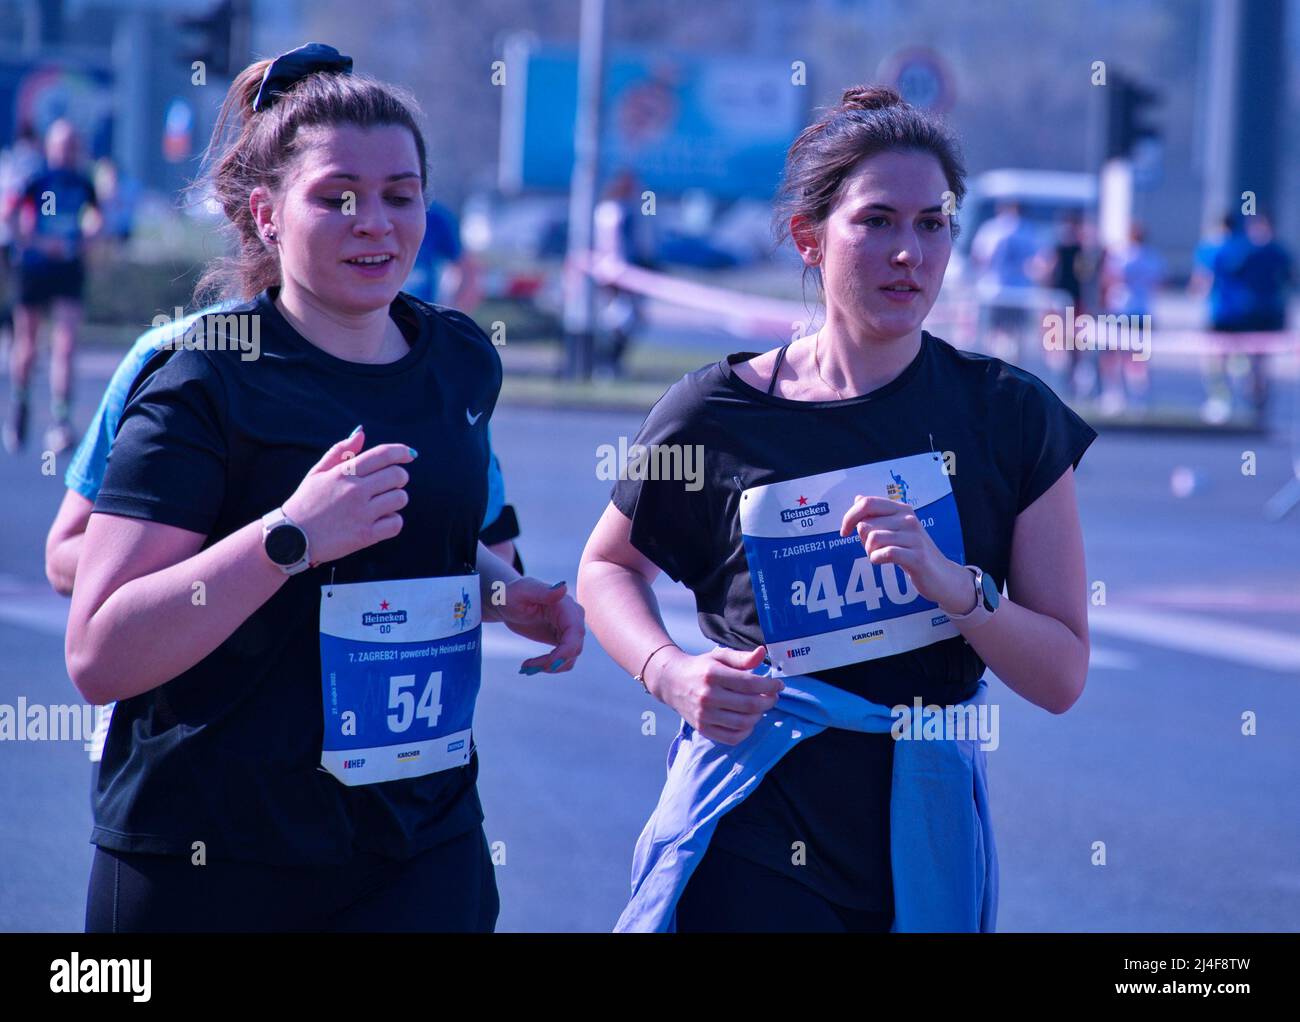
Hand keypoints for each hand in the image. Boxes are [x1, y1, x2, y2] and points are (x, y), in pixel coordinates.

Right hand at [281, 427, 414, 564]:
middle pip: (398, 475)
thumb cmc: (305, 503)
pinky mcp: (366, 535)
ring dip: (395, 500)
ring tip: (381, 504)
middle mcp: (355, 491)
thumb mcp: (317, 473)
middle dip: (399, 477)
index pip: (383, 455)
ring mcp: (362, 514)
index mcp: (344, 473)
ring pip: (400, 498)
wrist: (291, 539)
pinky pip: (396, 523)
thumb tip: (361, 432)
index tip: (409, 454)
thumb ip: (340, 451)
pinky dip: (393, 522)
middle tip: (389, 484)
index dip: (401, 452)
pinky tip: (381, 521)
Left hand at [498, 578, 584, 674]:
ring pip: (570, 657)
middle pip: (575, 648)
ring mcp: (569, 630)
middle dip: (554, 662)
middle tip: (528, 668)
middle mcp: (572, 618)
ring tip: (526, 667)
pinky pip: (563, 660)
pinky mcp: (563, 640)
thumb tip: (563, 587)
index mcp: (565, 605)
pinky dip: (549, 666)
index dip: (566, 651)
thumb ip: (542, 591)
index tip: (547, 665)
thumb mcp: (522, 591)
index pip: (575, 632)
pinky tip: (530, 665)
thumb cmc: (512, 594)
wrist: (507, 602)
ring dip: (550, 667)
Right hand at [649, 644, 782, 745]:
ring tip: (761, 707)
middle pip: (750, 705)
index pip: (750, 683)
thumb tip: (762, 653)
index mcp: (713, 675)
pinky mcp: (703, 728)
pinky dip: (746, 731)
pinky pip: (732, 737)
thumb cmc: (701, 668)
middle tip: (773, 696)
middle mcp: (707, 696)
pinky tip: (749, 720)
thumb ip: (742, 657)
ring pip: (744, 722)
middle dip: (769, 701)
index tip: (778, 684)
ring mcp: (704, 715)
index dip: (770, 685)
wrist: (672, 682)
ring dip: (760, 716)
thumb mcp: (719, 656)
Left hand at [839, 494, 974, 613]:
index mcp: (902, 509)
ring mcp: (914, 537)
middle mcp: (909, 519)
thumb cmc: (913, 552)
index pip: (867, 503)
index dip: (849, 517)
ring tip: (881, 556)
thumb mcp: (895, 530)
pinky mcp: (917, 556)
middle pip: (866, 524)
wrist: (941, 576)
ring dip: (870, 551)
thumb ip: (877, 515)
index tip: (844, 532)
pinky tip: (882, 561)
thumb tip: (858, 498)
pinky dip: (877, 559)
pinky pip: (885, 553)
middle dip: (862, 541)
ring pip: (873, 538)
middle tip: (874, 550)